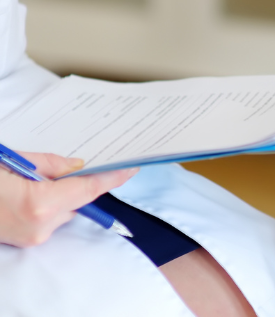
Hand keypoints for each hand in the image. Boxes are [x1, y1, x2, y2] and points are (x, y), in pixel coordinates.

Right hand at [0, 153, 138, 246]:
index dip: (112, 178)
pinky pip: (49, 219)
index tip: (131, 169)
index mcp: (40, 204)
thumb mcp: (14, 162)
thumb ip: (51, 164)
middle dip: (76, 182)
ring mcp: (32, 238)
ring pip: (65, 210)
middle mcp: (40, 227)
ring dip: (59, 194)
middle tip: (59, 165)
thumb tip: (78, 166)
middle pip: (78, 200)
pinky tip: (26, 191)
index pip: (89, 189)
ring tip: (28, 178)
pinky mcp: (24, 242)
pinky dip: (47, 204)